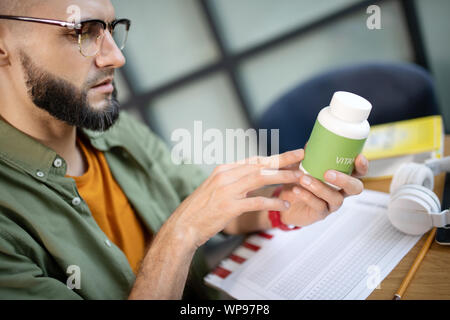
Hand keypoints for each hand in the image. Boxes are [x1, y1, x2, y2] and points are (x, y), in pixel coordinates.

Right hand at [168, 149, 306, 247]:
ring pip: (261, 178)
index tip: (291, 154)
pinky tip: (284, 204)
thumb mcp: (216, 187)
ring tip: (300, 178)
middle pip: (261, 164)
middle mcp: (226, 175)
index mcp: (224, 169)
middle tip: (302, 156)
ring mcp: (227, 190)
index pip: (255, 159)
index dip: (275, 157)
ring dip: (283, 177)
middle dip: (284, 160)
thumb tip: (253, 177)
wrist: (184, 226)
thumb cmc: (201, 209)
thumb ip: (234, 180)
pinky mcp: (229, 207)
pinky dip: (272, 202)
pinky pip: (256, 202)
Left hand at [278, 153, 368, 226]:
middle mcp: (341, 191)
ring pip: (335, 198)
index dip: (362, 166)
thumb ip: (309, 157)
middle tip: (328, 173)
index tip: (358, 157)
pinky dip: (307, 197)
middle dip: (344, 180)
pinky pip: (318, 206)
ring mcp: (332, 204)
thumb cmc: (299, 182)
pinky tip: (297, 190)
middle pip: (355, 188)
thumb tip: (310, 144)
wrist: (285, 201)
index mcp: (341, 177)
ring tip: (304, 179)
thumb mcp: (303, 166)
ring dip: (320, 188)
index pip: (359, 172)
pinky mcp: (321, 214)